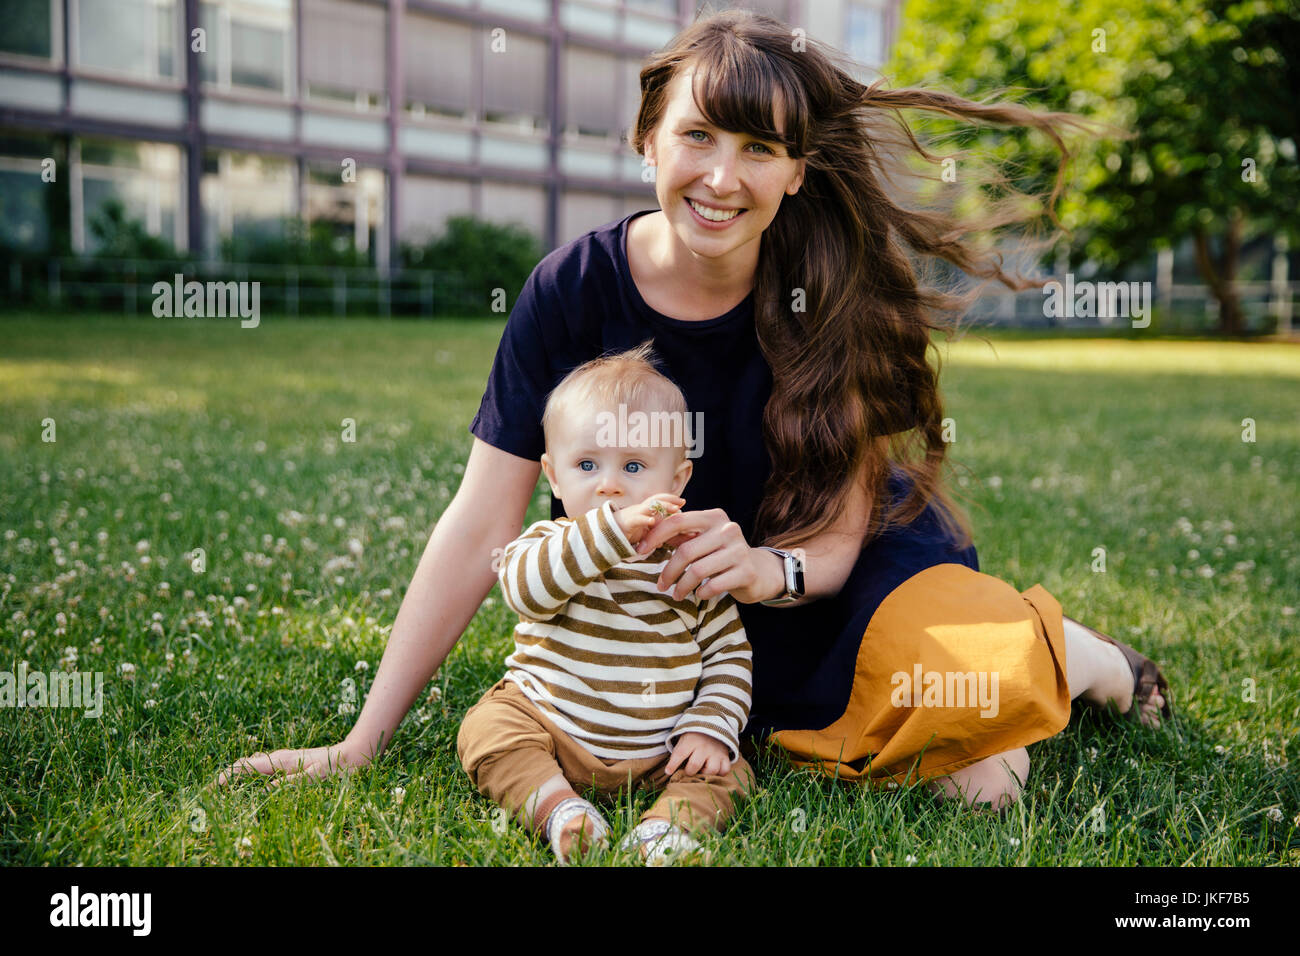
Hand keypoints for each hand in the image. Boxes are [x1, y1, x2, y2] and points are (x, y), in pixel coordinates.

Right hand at [213, 740, 369, 789]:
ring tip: (225, 787)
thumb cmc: (336, 767)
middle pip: (246, 764)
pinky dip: (253, 774)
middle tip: (213, 790)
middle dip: (228, 774)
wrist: (354, 754)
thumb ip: (290, 783)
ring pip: (255, 765)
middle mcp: (280, 758)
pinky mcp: (292, 763)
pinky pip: (266, 768)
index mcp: (281, 761)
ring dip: (239, 774)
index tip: (212, 787)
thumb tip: (264, 791)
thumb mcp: (314, 778)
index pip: (245, 766)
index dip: (227, 775)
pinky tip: (253, 783)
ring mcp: (286, 759)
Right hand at [613, 493, 684, 545]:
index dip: (670, 499)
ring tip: (675, 510)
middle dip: (669, 500)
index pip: (658, 500)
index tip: (683, 501)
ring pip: (648, 507)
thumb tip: (665, 541)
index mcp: (643, 510)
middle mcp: (639, 510)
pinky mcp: (627, 523)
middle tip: (682, 503)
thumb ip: (653, 534)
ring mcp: (633, 515)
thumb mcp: (642, 533)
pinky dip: (645, 520)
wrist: (604, 534)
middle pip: (655, 499)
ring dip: (662, 507)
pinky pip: (636, 520)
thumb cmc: (625, 532)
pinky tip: (653, 521)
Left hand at [634, 506, 784, 604]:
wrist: (758, 572)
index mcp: (714, 517)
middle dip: (668, 571)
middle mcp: (728, 529)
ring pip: (698, 571)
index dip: (655, 536)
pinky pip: (713, 585)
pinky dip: (701, 593)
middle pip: (686, 550)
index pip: (678, 521)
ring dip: (682, 586)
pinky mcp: (746, 571)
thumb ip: (680, 535)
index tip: (640, 551)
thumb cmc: (722, 555)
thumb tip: (647, 531)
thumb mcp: (702, 541)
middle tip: (661, 585)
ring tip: (677, 595)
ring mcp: (739, 550)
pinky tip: (699, 595)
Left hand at [665, 732, 731, 776]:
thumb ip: (678, 753)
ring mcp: (716, 752)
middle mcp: (704, 747)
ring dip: (705, 774)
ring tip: (702, 771)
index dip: (673, 764)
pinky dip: (719, 773)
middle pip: (694, 765)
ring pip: (712, 770)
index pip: (680, 753)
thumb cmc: (694, 737)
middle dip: (689, 772)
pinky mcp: (725, 757)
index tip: (668, 772)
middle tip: (689, 771)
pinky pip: (724, 770)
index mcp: (690, 741)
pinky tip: (713, 771)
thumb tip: (668, 772)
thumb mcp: (684, 740)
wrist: (712, 725)